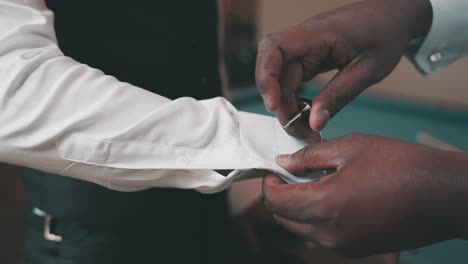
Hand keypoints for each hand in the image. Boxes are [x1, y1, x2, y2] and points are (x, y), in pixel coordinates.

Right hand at [256, 0, 431, 131]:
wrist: (395, 16)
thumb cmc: (385, 34)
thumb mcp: (367, 70)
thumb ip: (338, 96)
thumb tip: (314, 123)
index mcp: (316, 34)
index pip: (273, 49)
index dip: (266, 77)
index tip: (273, 105)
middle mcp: (304, 40)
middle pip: (275, 72)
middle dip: (281, 104)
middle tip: (298, 129)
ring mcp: (305, 49)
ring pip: (282, 80)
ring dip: (288, 105)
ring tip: (305, 127)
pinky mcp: (310, 58)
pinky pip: (294, 80)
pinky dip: (297, 99)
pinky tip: (310, 113)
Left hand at [262, 134, 467, 256]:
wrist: (443, 195)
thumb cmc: (401, 166)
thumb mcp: (349, 148)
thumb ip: (309, 157)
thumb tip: (284, 162)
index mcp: (323, 206)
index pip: (274, 200)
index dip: (268, 182)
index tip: (274, 168)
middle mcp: (328, 233)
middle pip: (284, 217)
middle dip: (280, 195)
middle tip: (290, 173)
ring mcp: (343, 245)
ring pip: (301, 228)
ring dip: (298, 207)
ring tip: (314, 181)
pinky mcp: (357, 249)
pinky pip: (322, 235)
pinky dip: (317, 217)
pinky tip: (333, 196)